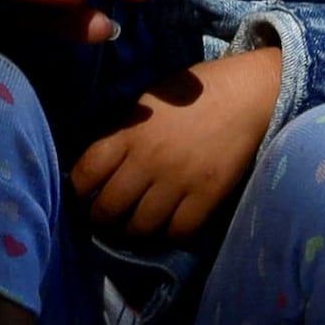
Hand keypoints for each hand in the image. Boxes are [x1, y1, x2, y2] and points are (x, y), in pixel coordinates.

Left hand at [71, 42, 284, 241]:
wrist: (247, 93)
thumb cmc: (196, 91)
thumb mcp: (148, 100)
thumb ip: (125, 130)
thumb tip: (106, 160)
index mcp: (129, 133)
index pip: (86, 173)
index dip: (78, 191)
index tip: (84, 196)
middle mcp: (148, 160)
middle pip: (108, 208)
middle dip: (102, 219)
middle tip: (107, 220)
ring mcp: (178, 180)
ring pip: (140, 227)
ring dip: (134, 231)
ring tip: (137, 226)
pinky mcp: (207, 195)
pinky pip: (179, 231)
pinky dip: (170, 234)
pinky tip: (170, 225)